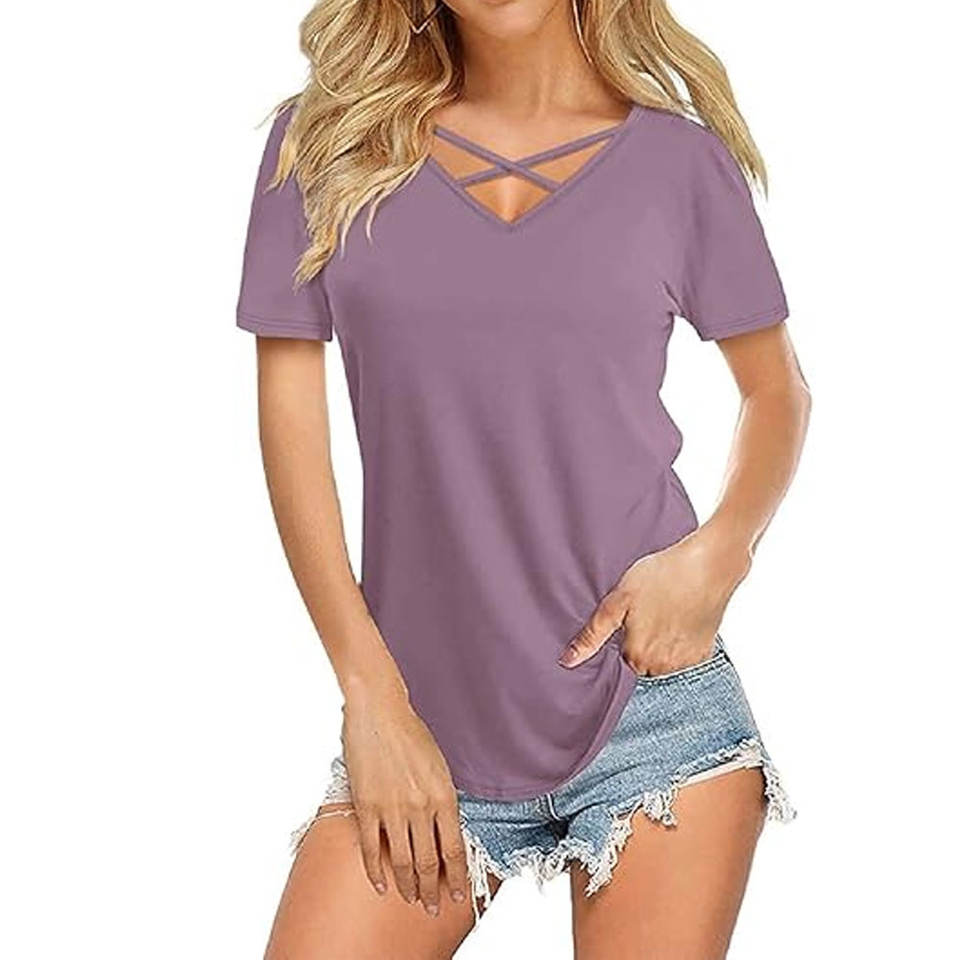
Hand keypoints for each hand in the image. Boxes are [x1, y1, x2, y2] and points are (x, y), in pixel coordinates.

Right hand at [341, 682, 467, 916]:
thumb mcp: (440, 766)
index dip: (457, 877)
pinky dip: (376, 872)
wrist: (380, 712)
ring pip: (402, 861)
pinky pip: (372, 849)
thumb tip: (444, 831)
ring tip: (411, 900)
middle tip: (433, 906)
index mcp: (444, 796)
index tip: (459, 894)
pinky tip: (381, 886)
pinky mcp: (366, 806)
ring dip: (407, 887)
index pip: (454, 850)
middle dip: (432, 890)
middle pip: (429, 862)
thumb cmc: (411, 733)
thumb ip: (443, 800)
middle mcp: (420, 807)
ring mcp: (392, 809)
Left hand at [558, 524, 750, 675]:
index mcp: (636, 656)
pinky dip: (682, 642)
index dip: (623, 637)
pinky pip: (685, 657)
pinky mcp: (705, 654)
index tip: (630, 619)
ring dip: (661, 645)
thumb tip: (566, 661)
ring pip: (663, 661)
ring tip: (664, 612)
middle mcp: (662, 667)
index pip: (619, 659)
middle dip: (641, 643)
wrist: (709, 565)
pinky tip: (681, 617)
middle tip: (648, 612)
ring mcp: (686, 662)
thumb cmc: (661, 576)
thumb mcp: (618, 601)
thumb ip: (592, 634)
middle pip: (641, 663)